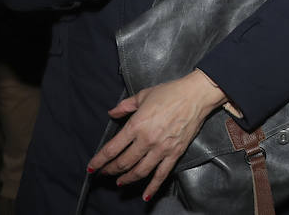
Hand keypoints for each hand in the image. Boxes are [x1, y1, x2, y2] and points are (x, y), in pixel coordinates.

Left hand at [88, 70, 224, 200]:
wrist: (196, 95)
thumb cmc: (171, 92)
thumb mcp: (143, 95)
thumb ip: (124, 106)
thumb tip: (112, 113)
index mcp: (137, 125)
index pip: (112, 148)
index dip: (100, 160)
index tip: (92, 167)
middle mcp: (147, 140)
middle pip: (123, 163)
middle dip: (110, 170)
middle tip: (104, 173)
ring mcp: (161, 149)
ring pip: (139, 171)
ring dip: (127, 179)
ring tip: (119, 182)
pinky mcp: (174, 153)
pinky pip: (161, 174)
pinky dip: (152, 187)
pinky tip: (146, 196)